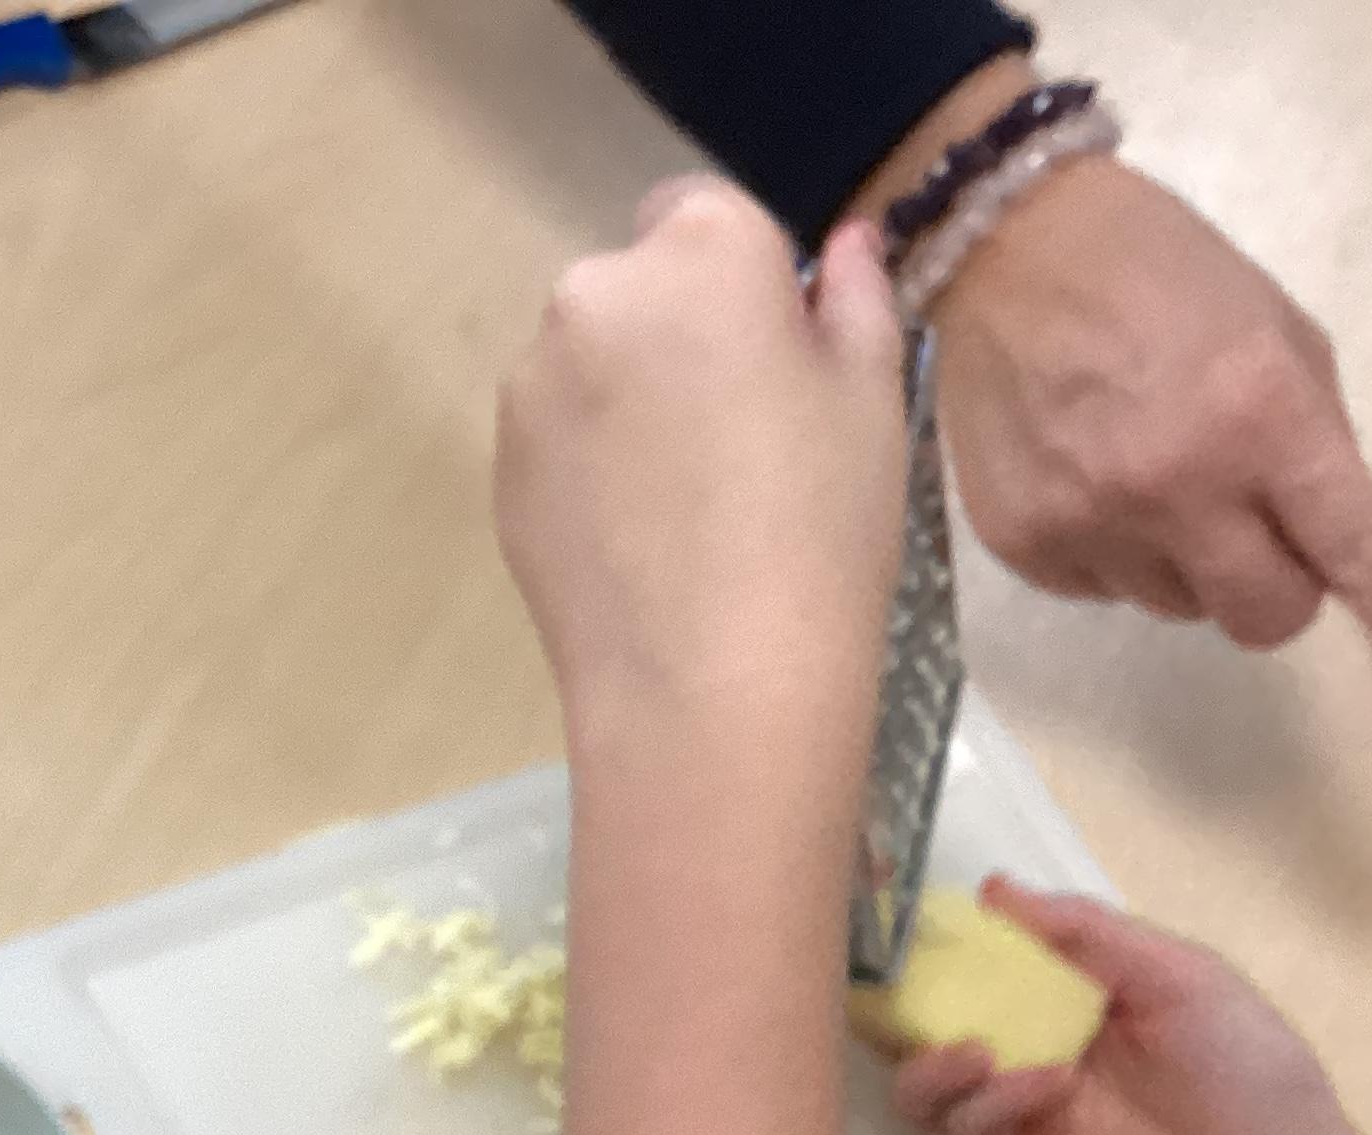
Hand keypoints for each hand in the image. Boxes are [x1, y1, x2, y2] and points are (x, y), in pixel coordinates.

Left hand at [496, 180, 907, 746]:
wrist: (710, 684)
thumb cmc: (820, 527)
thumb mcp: (872, 398)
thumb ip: (852, 298)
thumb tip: (843, 243)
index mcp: (699, 251)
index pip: (706, 213)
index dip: (744, 281)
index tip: (776, 361)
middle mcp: (595, 293)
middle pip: (639, 287)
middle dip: (678, 335)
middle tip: (738, 441)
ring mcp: (532, 382)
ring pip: (589, 360)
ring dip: (626, 398)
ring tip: (685, 504)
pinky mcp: (499, 464)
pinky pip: (556, 435)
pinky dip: (590, 463)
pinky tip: (639, 541)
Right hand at [888, 881, 1371, 1134]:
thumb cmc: (1252, 1079)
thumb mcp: (1185, 978)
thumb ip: (1093, 933)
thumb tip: (996, 889)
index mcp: (1078, 1003)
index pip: (992, 964)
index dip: (958, 939)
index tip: (939, 913)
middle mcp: (1034, 1056)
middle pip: (938, 1023)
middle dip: (917, 998)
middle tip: (916, 978)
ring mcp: (1018, 1121)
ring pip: (925, 1086)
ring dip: (932, 1058)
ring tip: (976, 1047)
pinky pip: (959, 1134)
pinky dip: (982, 1102)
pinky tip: (1042, 1087)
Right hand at [933, 158, 1371, 721]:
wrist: (1010, 248)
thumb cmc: (1163, 273)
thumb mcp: (1277, 331)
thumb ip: (1314, 441)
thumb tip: (1325, 540)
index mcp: (1260, 416)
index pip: (1354, 548)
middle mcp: (1176, 486)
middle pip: (1267, 617)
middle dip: (1281, 586)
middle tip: (1257, 525)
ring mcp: (1091, 523)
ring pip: (1183, 607)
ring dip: (1189, 560)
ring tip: (1149, 472)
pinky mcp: (1026, 544)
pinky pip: (1106, 591)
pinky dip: (1116, 551)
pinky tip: (1091, 476)